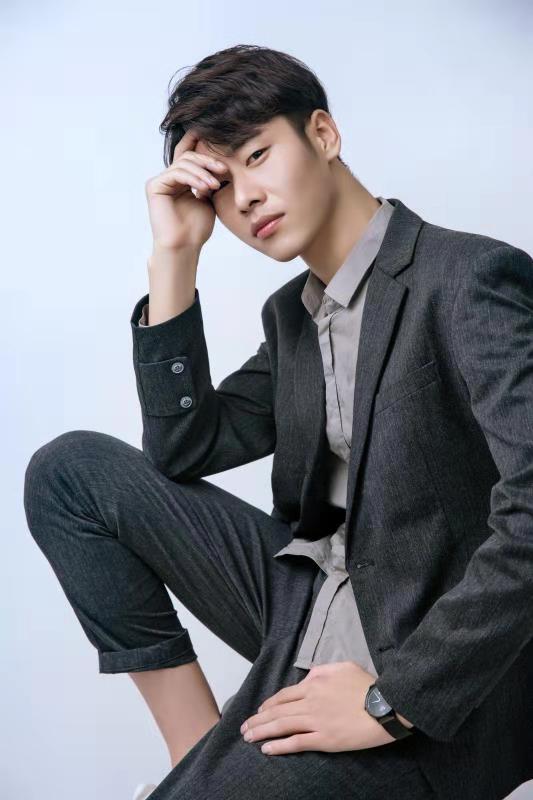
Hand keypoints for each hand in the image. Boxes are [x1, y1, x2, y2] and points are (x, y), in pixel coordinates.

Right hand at [144, 129, 225, 250]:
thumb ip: (209, 182)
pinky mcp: (154, 186)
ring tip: (215, 185)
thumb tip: (218, 164)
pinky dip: (193, 178)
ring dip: (203, 172)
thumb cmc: (196, 229)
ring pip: (183, 163)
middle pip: (187, 157)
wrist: (184, 246)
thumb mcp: (208, 201)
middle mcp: (169, 179)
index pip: (188, 156)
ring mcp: (160, 182)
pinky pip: (176, 172)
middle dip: (207, 160)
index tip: (216, 137)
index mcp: (181, 182)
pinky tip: (205, 187)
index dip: (198, 143)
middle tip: (223, 170)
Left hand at [239, 661, 403, 755]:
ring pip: (282, 726)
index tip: (259, 711)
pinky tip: (267, 748)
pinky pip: (296, 742)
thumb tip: (307, 678)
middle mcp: (310, 701)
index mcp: (314, 683)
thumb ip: (321, 671)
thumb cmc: (367, 685)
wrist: (385, 705)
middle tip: (244, 728)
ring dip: (262, 732)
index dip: (268, 704)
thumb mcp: (343, 667)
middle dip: (258, 720)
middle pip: (277, 711)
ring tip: (248, 737)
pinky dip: (279, 746)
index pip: (284, 695)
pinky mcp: (324, 739)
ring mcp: (316, 721)